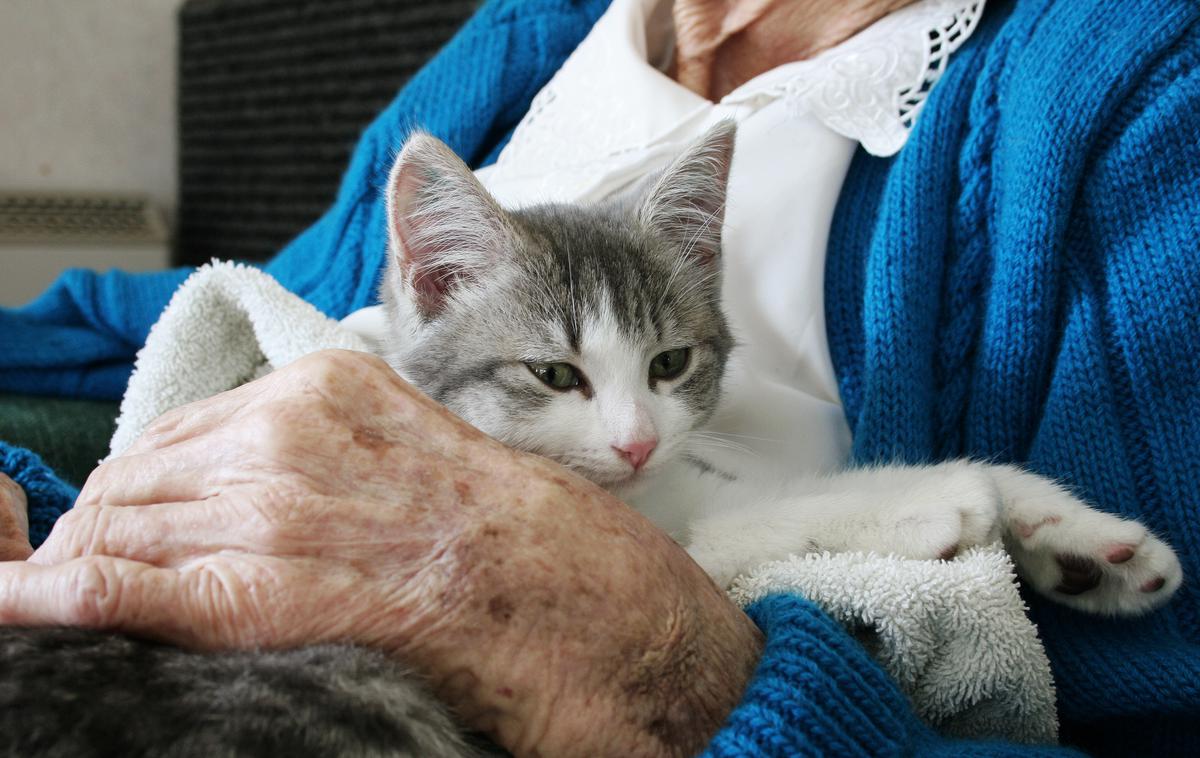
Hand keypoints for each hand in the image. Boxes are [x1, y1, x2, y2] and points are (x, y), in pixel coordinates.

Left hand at [0, 350, 760, 756]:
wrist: (563, 594)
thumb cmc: (499, 527)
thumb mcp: (409, 445)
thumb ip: (325, 444)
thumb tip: (238, 473)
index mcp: (322, 391)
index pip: (172, 438)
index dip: (134, 495)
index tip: (120, 533)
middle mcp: (288, 434)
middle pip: (137, 483)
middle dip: (106, 534)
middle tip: (101, 577)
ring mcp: (279, 506)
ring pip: (125, 532)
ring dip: (91, 570)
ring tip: (92, 603)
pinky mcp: (276, 583)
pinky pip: (142, 588)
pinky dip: (73, 598)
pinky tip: (31, 608)